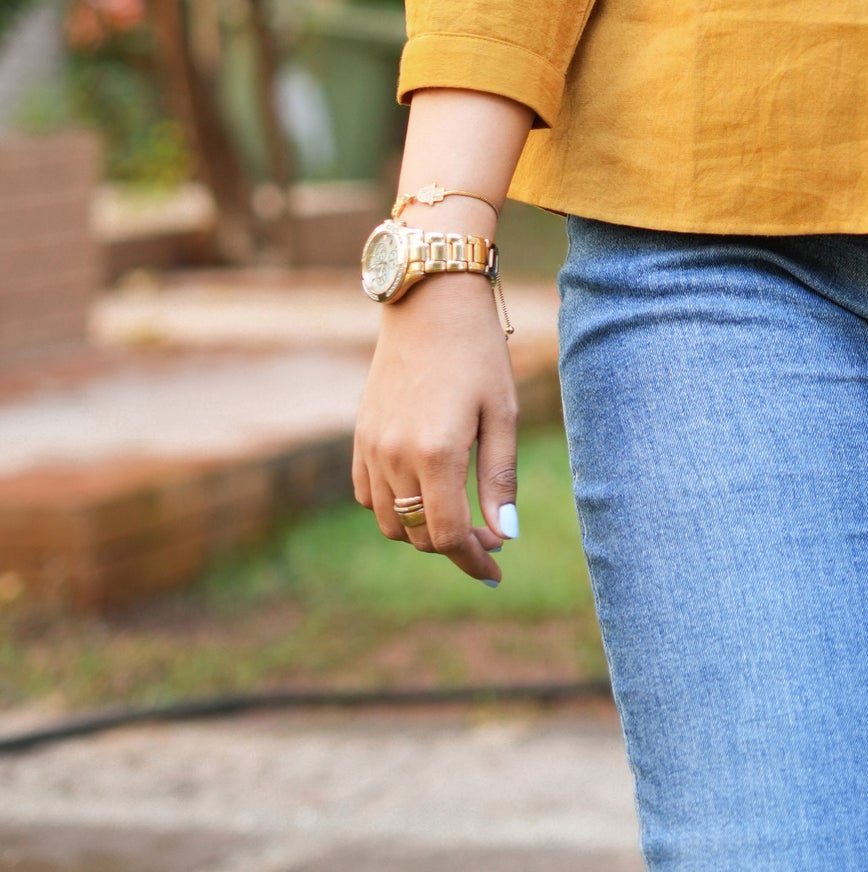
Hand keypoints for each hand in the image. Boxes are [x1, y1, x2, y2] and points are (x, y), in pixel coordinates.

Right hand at [353, 268, 518, 584]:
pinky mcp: (360, 435)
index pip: (448, 535)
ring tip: (459, 515)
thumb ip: (499, 476)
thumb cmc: (477, 352)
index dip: (473, 561)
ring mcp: (371, 447)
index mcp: (436, 452)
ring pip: (389, 521)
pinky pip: (368, 494)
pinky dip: (394, 507)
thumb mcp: (501, 413)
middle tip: (490, 535)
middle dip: (455, 545)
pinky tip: (424, 492)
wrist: (430, 301)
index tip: (496, 570)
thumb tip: (504, 534)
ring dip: (422, 529)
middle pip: (418, 535)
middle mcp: (395, 455)